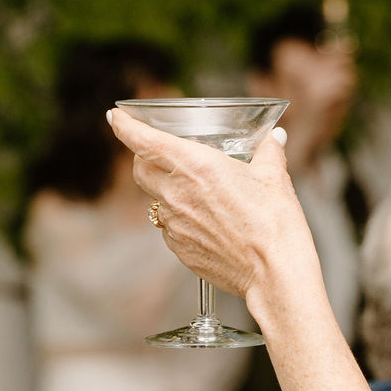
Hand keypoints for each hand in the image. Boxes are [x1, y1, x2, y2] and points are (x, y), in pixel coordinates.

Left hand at [106, 111, 319, 305]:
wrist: (273, 272)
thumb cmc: (273, 223)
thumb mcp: (274, 176)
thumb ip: (268, 151)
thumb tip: (273, 140)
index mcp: (195, 166)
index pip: (143, 141)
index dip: (125, 126)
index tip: (116, 117)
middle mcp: (177, 194)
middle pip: (141, 169)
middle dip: (143, 157)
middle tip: (158, 153)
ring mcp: (174, 224)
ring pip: (156, 199)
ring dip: (167, 190)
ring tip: (197, 192)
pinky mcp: (179, 248)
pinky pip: (170, 226)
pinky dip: (180, 218)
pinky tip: (206, 221)